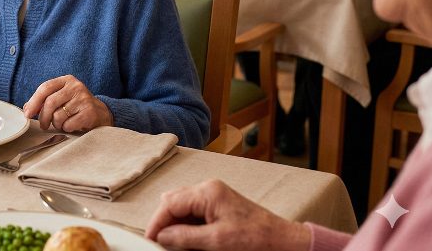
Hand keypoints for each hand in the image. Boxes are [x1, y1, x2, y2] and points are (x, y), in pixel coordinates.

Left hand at [23, 75, 112, 132]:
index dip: (34, 102)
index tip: (27, 114)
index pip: (45, 88)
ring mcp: (84, 99)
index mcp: (67, 80)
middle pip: (50, 102)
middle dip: (43, 117)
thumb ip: (44, 100)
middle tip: (43, 125)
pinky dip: (66, 128)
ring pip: (58, 115)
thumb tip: (26, 108)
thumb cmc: (76, 106)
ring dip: (56, 123)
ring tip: (62, 123)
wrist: (101, 114)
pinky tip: (72, 125)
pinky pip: (68, 124)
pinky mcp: (89, 113)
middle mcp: (76, 87)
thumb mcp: (62, 97)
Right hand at [145, 180, 311, 250]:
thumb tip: (162, 236)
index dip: (156, 223)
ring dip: (177, 227)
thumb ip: (185, 237)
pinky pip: (194, 215)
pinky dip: (188, 228)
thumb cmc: (258, 239)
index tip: (149, 240)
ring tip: (177, 246)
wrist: (286, 243)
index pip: (169, 203)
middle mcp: (209, 190)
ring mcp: (215, 198)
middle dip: (166, 224)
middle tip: (162, 245)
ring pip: (182, 210)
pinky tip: (190, 242)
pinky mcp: (220, 208)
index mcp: (207, 192)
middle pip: (173, 204)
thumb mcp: (217, 241)